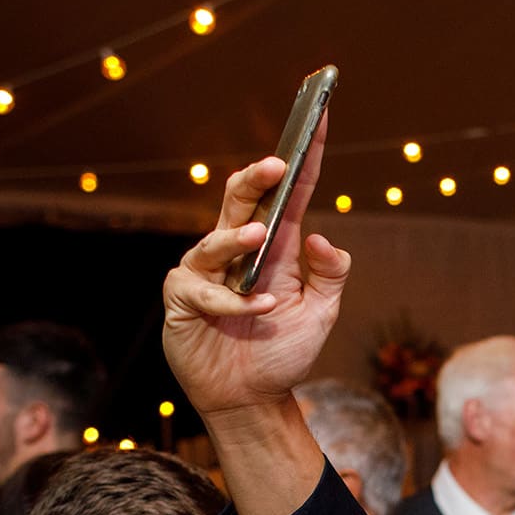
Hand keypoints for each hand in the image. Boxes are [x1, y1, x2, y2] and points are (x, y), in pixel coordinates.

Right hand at [161, 118, 349, 418]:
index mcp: (275, 245)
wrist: (251, 399)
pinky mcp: (184, 298)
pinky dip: (233, 302)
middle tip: (277, 164)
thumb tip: (324, 237)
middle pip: (242, 198)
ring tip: (259, 238)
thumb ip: (331, 275)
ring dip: (238, 237)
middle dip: (256, 176)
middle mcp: (239, 249)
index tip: (319, 115)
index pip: (290, 192)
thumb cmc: (283, 350)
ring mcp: (207, 272)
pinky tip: (262, 311)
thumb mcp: (322, 313)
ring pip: (215, 238)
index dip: (303, 155)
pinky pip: (204, 290)